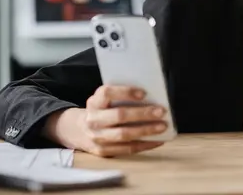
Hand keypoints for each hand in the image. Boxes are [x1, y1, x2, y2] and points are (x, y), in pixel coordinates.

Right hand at [44, 85, 167, 157]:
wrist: (80, 130)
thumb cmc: (102, 110)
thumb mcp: (105, 99)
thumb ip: (122, 96)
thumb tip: (152, 96)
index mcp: (94, 102)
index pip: (107, 93)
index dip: (126, 92)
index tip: (144, 93)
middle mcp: (93, 119)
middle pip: (119, 115)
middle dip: (142, 113)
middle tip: (161, 111)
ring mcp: (97, 137)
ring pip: (123, 134)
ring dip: (146, 130)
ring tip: (163, 126)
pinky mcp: (103, 151)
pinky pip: (126, 149)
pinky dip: (145, 145)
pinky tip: (158, 140)